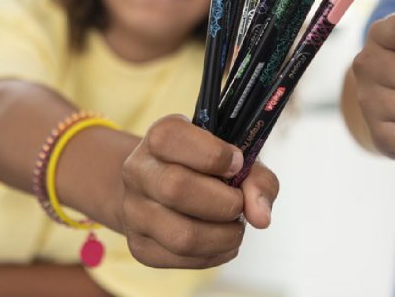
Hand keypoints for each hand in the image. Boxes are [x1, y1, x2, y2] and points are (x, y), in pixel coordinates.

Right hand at [118, 115, 279, 268]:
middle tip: (239, 203)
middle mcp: (137, 170)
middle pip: (175, 188)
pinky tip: (221, 241)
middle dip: (223, 202)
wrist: (167, 188)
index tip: (238, 164)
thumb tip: (261, 217)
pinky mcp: (139, 247)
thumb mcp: (235, 157)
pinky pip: (181, 259)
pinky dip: (214, 254)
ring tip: (235, 227)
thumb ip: (256, 178)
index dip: (214, 154)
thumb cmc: (209, 168)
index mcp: (159, 135)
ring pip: (181, 235)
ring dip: (223, 236)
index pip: (172, 139)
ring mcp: (133, 210)